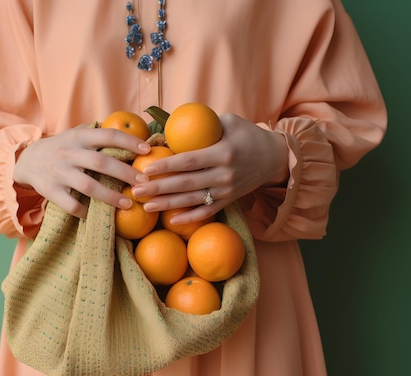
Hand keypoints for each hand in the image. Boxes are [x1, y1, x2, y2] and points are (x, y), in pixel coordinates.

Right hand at [13, 126, 150, 217]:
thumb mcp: (77, 134)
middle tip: (144, 182)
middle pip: (101, 163)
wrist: (27, 160)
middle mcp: (69, 153)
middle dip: (125, 173)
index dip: (129, 142)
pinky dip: (85, 211)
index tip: (147, 150)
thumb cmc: (63, 147)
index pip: (108, 135)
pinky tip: (97, 214)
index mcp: (79, 137)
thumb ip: (100, 134)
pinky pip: (71, 205)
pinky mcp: (51, 191)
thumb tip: (135, 133)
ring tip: (128, 204)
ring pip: (88, 186)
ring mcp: (59, 173)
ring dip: (111, 196)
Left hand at [131, 113, 288, 223]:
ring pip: (193, 200)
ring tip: (146, 205)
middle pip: (186, 184)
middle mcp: (225, 174)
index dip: (166, 166)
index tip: (145, 169)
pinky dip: (190, 217)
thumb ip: (203, 124)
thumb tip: (171, 124)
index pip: (189, 161)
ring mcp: (227, 190)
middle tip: (136, 189)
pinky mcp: (230, 200)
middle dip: (159, 188)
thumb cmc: (248, 135)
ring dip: (168, 204)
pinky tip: (172, 220)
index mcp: (223, 152)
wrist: (275, 157)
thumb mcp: (229, 121)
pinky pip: (207, 211)